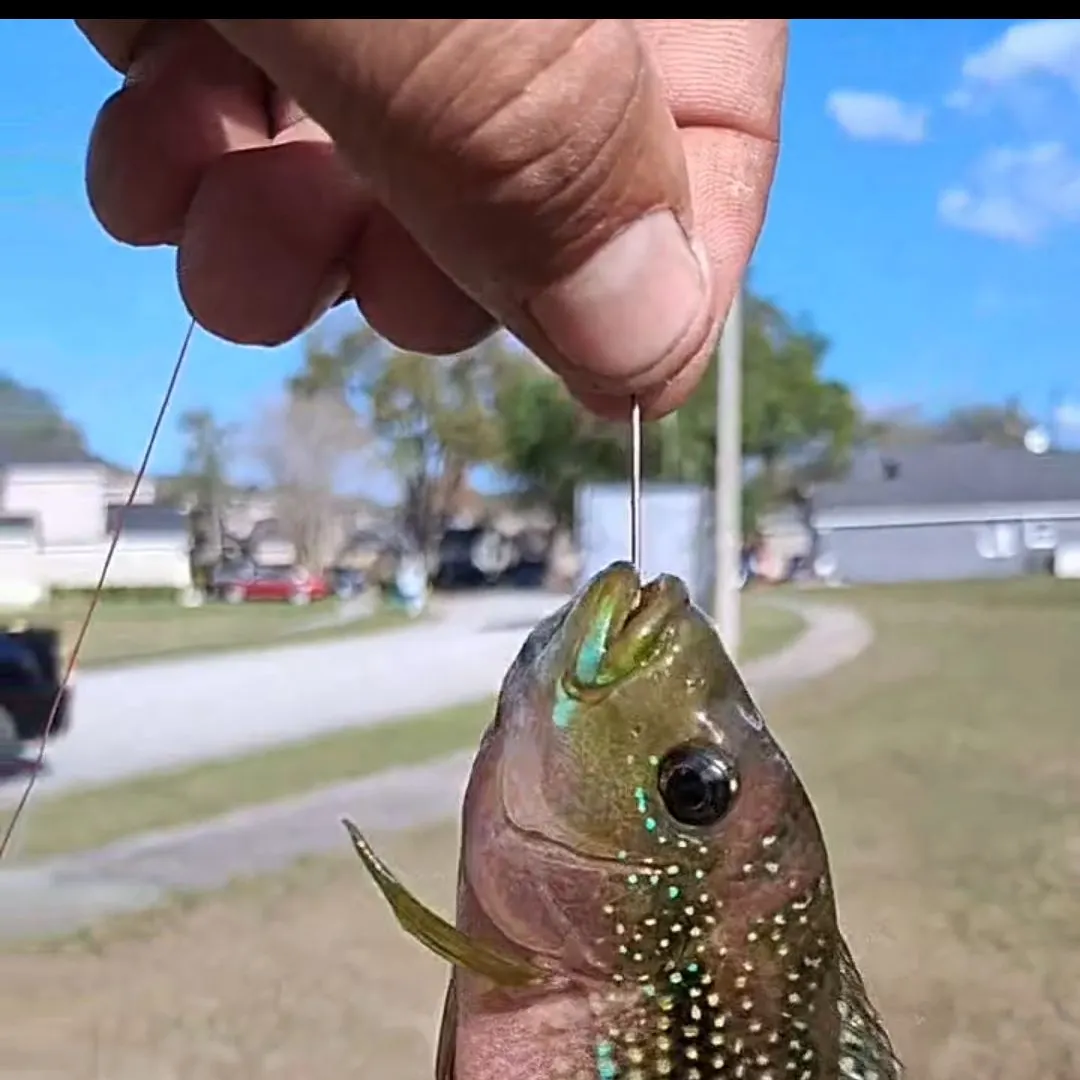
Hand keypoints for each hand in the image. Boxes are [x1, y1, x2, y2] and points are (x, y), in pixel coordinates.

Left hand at [77, 19, 785, 419]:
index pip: (714, 120)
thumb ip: (526, 130)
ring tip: (220, 253)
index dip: (666, 272)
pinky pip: (246, 93)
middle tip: (361, 300)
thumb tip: (647, 345)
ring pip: (377, 150)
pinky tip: (149, 171)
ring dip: (294, 242)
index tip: (604, 386)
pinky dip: (197, 164)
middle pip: (531, 160)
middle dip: (439, 268)